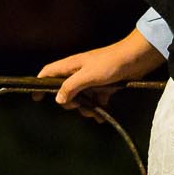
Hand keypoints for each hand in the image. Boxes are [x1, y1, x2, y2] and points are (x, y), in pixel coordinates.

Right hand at [38, 30, 162, 115]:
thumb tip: (58, 99)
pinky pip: (95, 99)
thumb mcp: (88, 76)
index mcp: (71, 65)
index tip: (36, 98)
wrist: (136, 58)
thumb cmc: (110, 64)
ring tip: (95, 113)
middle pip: (65, 90)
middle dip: (70, 102)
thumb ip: (71, 87)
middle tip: (78, 106)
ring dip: (86, 107)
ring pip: (81, 97)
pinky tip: (103, 115)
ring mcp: (92, 78)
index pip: (49, 72)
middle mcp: (79, 71)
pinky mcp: (104, 85)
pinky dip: (97, 107)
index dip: (40, 84)